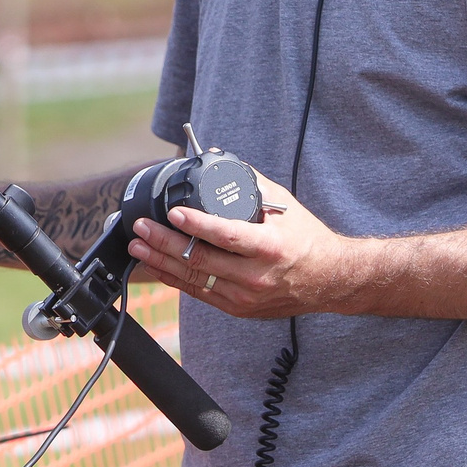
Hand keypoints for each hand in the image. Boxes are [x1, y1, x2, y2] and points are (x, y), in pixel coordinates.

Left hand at [125, 174, 367, 318]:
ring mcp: (246, 297)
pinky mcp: (238, 308)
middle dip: (164, 243)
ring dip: (161, 262)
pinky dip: (175, 279)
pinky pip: (199, 294)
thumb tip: (215, 157)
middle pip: (201, 261)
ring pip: (194, 280)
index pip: (227, 236)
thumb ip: (249, 182)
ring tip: (138, 246)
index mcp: (271, 248)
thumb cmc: (305, 238)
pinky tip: (157, 266)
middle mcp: (257, 276)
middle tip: (141, 228)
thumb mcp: (283, 206)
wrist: (328, 280)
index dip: (197, 226)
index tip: (172, 213)